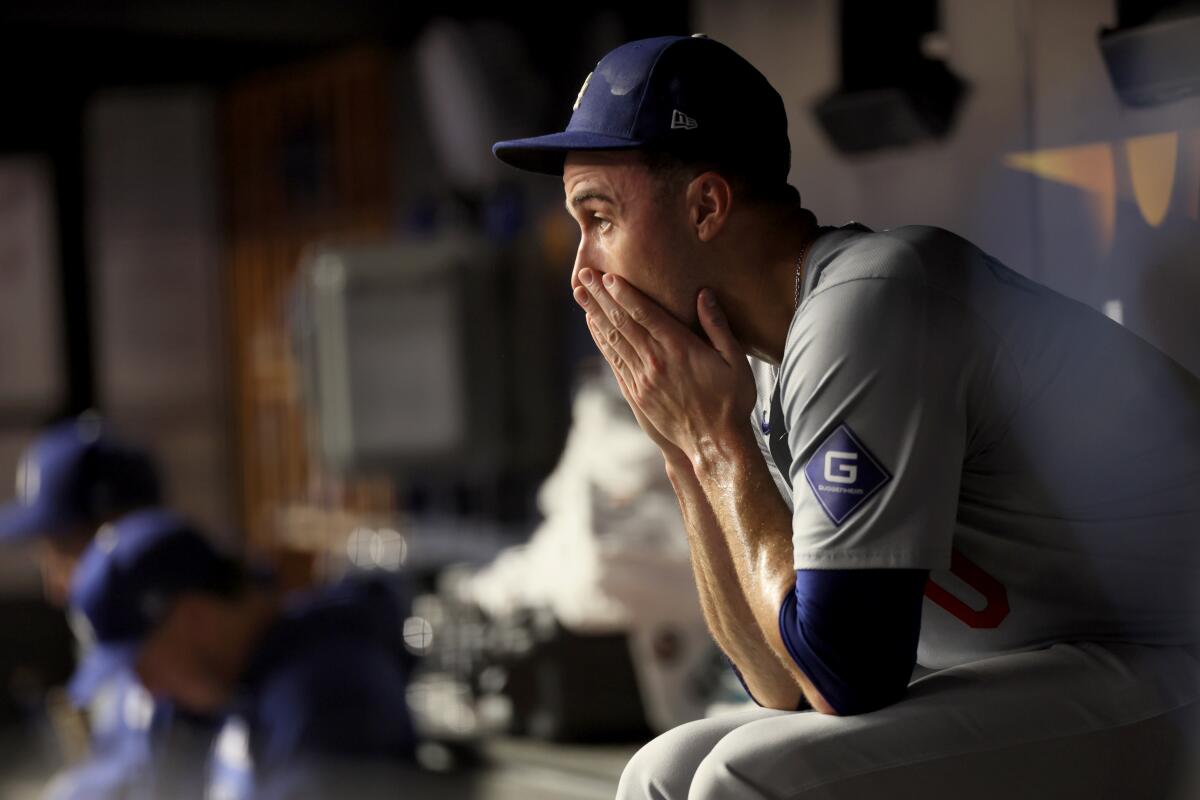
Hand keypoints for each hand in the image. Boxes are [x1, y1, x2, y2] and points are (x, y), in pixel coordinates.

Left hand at [574, 269, 757, 467]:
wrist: (715, 444)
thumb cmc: (732, 401)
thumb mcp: (735, 361)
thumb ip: (718, 326)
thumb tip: (703, 294)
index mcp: (680, 349)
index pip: (645, 314)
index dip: (624, 293)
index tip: (608, 276)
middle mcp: (656, 362)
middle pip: (622, 323)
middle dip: (601, 296)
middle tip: (584, 275)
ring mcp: (643, 380)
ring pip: (613, 340)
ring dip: (595, 315)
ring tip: (581, 294)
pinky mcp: (638, 395)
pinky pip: (615, 362)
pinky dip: (602, 342)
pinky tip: (594, 327)